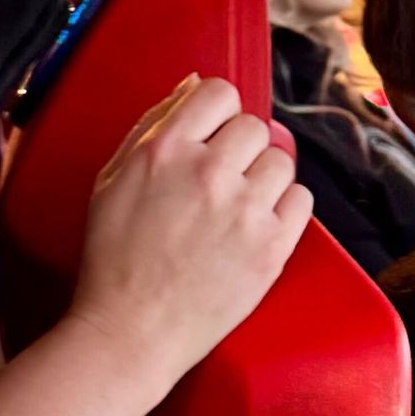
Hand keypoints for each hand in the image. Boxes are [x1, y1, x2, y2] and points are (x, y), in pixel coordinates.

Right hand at [65, 75, 311, 397]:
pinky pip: (301, 200)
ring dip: (263, 178)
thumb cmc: (116, 258)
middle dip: (239, 148)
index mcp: (164, 150)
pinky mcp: (271, 248)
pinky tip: (257, 225)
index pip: (219, 92)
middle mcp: (209, 173)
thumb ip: (153, 125)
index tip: (214, 135)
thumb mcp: (113, 179)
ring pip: (281, 161)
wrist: (132, 330)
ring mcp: (245, 211)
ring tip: (236, 207)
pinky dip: (284, 208)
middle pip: (254, 127)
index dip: (219, 112)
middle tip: (220, 181)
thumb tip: (194, 85)